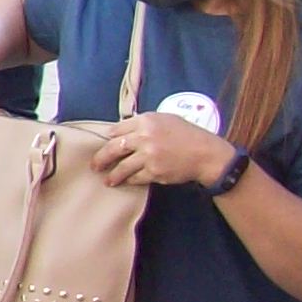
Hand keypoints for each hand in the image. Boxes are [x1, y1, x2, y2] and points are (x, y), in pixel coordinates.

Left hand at [93, 111, 234, 190]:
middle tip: (95, 165)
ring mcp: (148, 156)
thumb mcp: (165, 119)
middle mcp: (144, 137)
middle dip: (101, 158)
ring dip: (113, 175)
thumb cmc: (187, 135)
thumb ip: (143, 123)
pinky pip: (135, 178)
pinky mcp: (154, 171)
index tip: (105, 144)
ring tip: (108, 180)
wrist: (206, 154)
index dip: (110, 138)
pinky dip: (130, 180)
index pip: (116, 130)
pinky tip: (127, 181)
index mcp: (146, 121)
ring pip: (122, 167)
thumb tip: (119, 131)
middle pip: (113, 148)